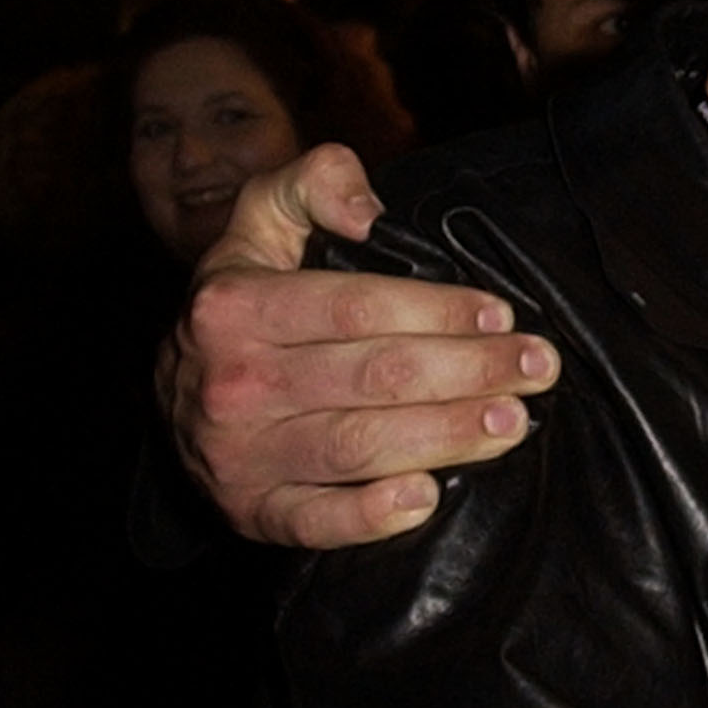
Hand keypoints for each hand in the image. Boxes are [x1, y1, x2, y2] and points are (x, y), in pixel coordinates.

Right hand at [160, 143, 560, 548]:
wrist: (171, 398)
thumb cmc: (243, 306)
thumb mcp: (259, 228)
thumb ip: (308, 185)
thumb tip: (364, 213)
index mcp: (235, 306)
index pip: (356, 307)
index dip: (438, 310)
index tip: (503, 316)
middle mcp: (234, 382)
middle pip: (373, 376)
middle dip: (469, 371)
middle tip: (536, 369)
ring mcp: (239, 454)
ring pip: (359, 445)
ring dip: (445, 435)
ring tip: (512, 421)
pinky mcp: (251, 512)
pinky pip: (315, 522)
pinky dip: (373, 516)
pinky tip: (429, 495)